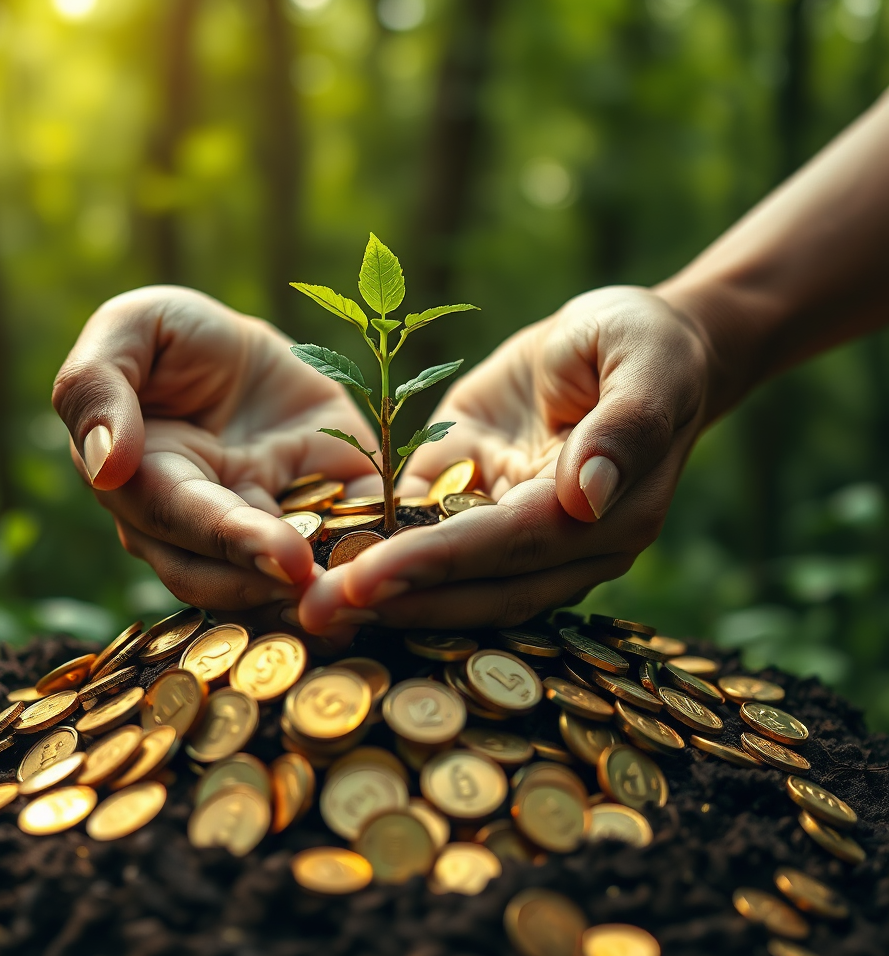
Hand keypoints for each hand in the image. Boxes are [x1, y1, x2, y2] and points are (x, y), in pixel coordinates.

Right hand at [52, 286, 379, 610]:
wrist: (248, 346)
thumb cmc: (173, 335)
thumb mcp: (128, 332)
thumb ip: (96, 389)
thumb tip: (104, 467)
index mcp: (145, 483)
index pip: (179, 522)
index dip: (229, 541)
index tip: (282, 557)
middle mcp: (200, 523)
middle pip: (226, 575)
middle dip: (279, 586)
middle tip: (331, 593)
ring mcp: (266, 521)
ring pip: (280, 580)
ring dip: (320, 594)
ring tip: (368, 598)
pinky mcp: (323, 508)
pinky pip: (344, 543)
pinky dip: (368, 560)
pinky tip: (399, 569)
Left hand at [298, 286, 711, 631]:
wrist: (631, 342)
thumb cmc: (645, 342)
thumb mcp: (647, 363)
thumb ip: (626, 427)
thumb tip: (586, 497)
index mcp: (608, 516)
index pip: (513, 546)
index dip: (441, 563)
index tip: (368, 580)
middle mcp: (563, 543)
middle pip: (476, 583)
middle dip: (395, 599)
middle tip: (314, 613)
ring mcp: (519, 531)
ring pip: (451, 580)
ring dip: (382, 594)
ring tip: (307, 605)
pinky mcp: (482, 502)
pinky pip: (430, 537)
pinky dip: (381, 553)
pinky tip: (322, 560)